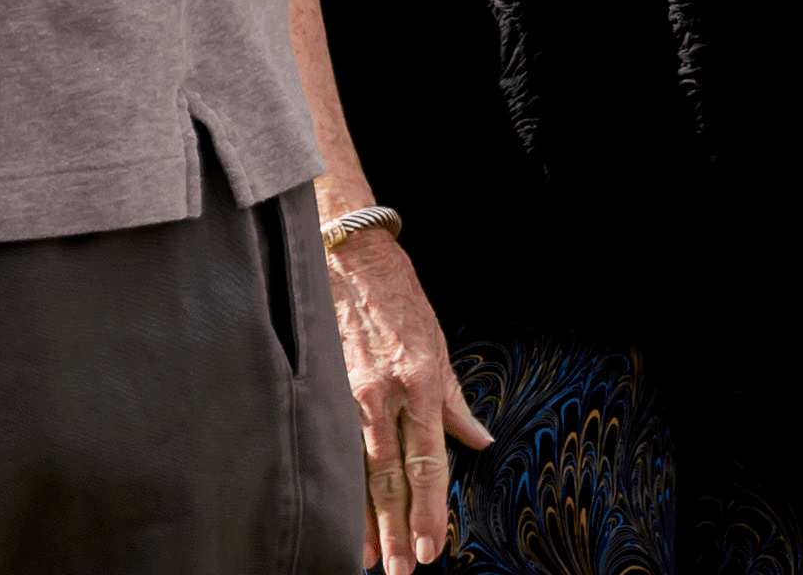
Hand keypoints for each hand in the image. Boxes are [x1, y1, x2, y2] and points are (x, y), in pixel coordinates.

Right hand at [324, 229, 489, 568]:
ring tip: (372, 559)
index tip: (433, 544)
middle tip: (405, 569)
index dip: (430, 507)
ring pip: (359, 470)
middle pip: (392, 477)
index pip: (428, 460)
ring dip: (366, 520)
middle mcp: (384, 395)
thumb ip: (454, 402)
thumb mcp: (438, 347)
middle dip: (398, 528)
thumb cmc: (398, 300)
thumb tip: (478, 439)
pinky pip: (335, 448)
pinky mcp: (324, 390)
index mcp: (420, 383)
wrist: (350, 258)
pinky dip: (339, 486)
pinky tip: (339, 514)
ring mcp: (350, 395)